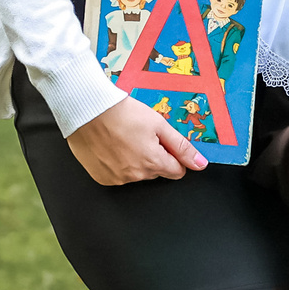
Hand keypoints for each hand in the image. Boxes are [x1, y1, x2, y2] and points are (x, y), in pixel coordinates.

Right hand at [67, 97, 206, 184]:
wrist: (88, 111)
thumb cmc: (121, 113)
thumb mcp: (159, 125)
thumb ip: (182, 147)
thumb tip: (200, 163)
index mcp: (153, 163)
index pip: (177, 171)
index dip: (173, 156)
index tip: (163, 143)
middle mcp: (135, 175)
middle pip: (156, 172)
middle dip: (154, 157)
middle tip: (141, 136)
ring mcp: (117, 179)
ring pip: (137, 174)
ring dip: (135, 160)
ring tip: (124, 139)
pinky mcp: (102, 178)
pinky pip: (118, 175)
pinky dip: (118, 164)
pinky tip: (113, 147)